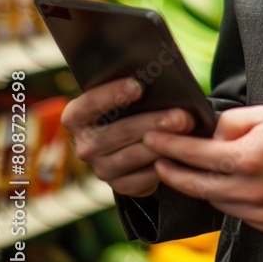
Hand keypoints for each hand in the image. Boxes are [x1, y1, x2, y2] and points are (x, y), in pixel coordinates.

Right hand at [61, 78, 194, 196]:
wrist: (131, 137)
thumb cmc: (131, 104)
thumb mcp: (125, 91)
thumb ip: (134, 84)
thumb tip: (161, 76)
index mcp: (77, 116)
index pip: (89, 104)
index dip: (112, 94)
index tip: (138, 87)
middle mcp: (84, 144)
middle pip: (119, 132)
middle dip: (153, 122)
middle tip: (180, 116)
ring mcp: (100, 168)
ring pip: (133, 156)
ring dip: (162, 144)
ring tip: (185, 131)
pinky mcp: (118, 185)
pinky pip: (141, 179)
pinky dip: (162, 166)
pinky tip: (179, 153)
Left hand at [143, 105, 262, 235]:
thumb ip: (232, 122)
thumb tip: (208, 133)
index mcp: (247, 158)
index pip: (196, 153)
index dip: (171, 146)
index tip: (153, 138)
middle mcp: (249, 189)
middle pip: (196, 185)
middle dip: (172, 171)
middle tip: (157, 159)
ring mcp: (258, 212)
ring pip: (215, 201)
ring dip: (200, 186)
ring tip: (191, 170)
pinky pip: (235, 213)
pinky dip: (227, 198)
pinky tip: (226, 185)